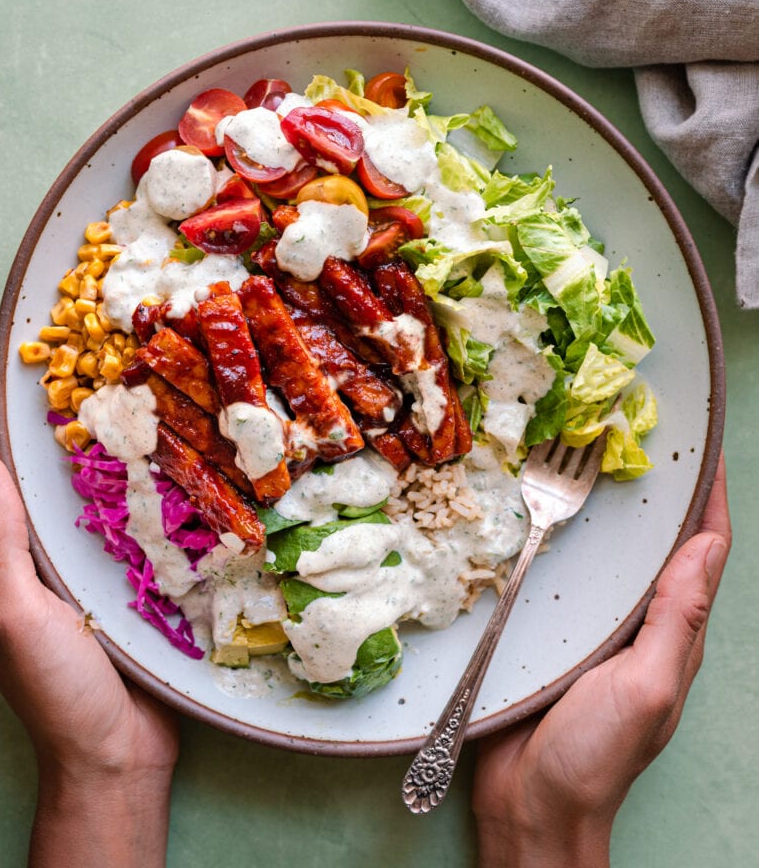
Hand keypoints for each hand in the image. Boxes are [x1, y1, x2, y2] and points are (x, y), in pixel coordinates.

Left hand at [0, 329, 179, 867]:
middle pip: (13, 460)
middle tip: (43, 346)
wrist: (111, 754)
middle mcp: (21, 551)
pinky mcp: (107, 575)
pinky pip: (106, 509)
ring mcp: (64, 562)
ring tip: (91, 381)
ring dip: (67, 430)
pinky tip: (139, 451)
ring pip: (60, 480)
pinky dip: (113, 472)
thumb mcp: (17, 617)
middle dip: (17, 401)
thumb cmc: (57, 694)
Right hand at [471, 454, 730, 867]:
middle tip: (638, 438)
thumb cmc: (596, 754)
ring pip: (613, 557)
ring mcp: (597, 630)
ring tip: (590, 463)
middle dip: (660, 493)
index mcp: (675, 635)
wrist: (532, 804)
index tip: (702, 447)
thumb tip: (706, 547)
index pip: (705, 553)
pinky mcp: (554, 634)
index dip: (710, 499)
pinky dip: (566, 541)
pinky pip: (566, 576)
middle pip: (661, 546)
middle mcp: (642, 625)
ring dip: (612, 511)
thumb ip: (676, 619)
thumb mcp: (648, 685)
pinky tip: (542, 517)